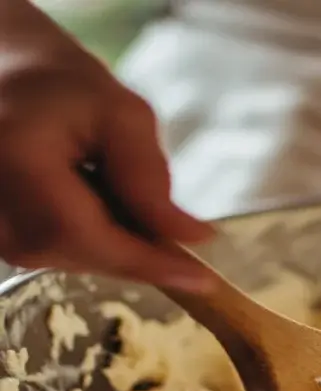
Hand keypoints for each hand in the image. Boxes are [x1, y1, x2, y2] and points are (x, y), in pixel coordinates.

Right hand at [0, 1, 213, 290]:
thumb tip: (191, 237)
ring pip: (65, 259)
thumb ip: (149, 178)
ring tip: (115, 194)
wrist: (7, 79)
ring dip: (110, 241)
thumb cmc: (65, 90)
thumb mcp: (122, 116)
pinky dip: (89, 239)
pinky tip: (95, 205)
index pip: (82, 233)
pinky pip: (52, 253)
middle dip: (134, 250)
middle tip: (168, 229)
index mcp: (16, 159)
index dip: (144, 262)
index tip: (201, 280)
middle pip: (76, 253)